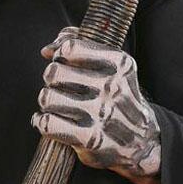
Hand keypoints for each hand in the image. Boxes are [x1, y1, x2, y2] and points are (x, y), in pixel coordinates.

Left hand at [32, 26, 161, 183]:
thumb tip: (47, 50)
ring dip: (47, 102)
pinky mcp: (89, 138)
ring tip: (57, 106)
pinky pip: (47, 123)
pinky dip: (41, 122)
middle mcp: (112, 87)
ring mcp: (101, 114)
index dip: (61, 56)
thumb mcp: (111, 64)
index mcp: (119, 63)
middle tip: (61, 88)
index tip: (66, 65)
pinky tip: (49, 122)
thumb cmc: (116, 96)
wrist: (141, 140)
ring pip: (47, 97)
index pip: (69, 48)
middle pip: (53, 72)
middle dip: (52, 80)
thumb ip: (78, 43)